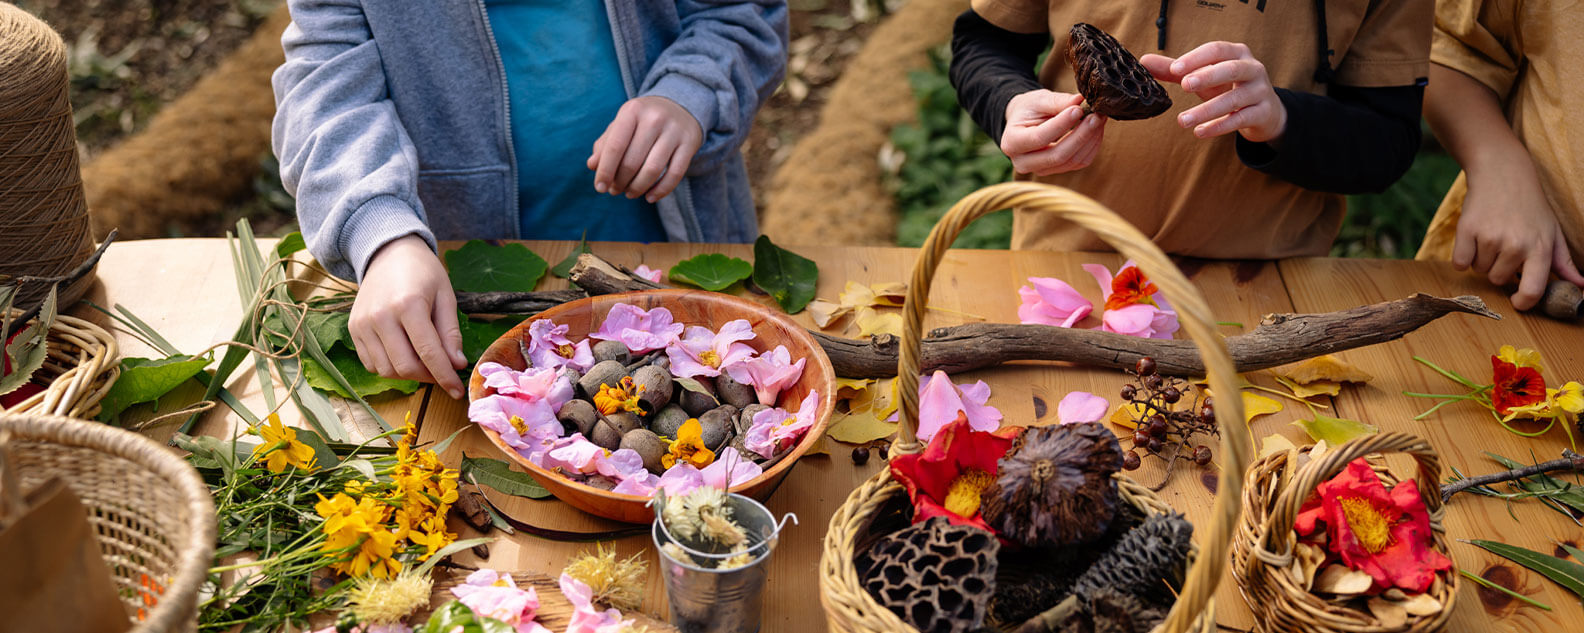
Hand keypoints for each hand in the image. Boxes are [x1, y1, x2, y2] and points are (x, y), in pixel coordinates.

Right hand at [350, 235, 466, 398]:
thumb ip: (450, 332)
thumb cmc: (423, 273)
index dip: (445, 376)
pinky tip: (405, 355)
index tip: (457, 391)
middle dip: (429, 377)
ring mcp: (362, 324)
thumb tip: (456, 365)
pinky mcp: (353, 329)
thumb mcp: (446, 296)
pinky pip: (371, 364)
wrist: (388, 253)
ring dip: (410, 374)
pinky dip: (390, 368)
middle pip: (405, 367)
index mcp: (408, 304)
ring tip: (425, 362)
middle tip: (443, 373)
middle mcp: (380, 316)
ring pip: (387, 370)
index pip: (428, 353)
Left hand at [588, 96, 701, 202]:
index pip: (615, 146)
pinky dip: (661, 191)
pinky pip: (675, 174)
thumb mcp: (622, 124)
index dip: (605, 171)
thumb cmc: (643, 120)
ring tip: (630, 193)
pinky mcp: (689, 143)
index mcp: (632, 110)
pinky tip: (650, 197)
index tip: (600, 188)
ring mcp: (674, 131)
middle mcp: (654, 118)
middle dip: (620, 182)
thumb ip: (605, 144)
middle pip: (632, 161)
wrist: (680, 107)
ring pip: (653, 170)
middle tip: (615, 191)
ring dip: (638, 188)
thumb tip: (592, 165)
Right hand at [999, 89, 1106, 175]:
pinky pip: (1079, 163)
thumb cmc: (1029, 109)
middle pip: (1057, 156)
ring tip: (1099, 119)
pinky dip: (1092, 146)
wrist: (1025, 122)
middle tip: (1096, 116)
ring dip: (1090, 140)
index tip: (1078, 109)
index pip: (1039, 138)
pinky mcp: (1057, 171)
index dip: (1061, 125)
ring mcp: (1040, 170)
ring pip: (1071, 161)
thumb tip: (1079, 101)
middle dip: (1081, 135)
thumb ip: (1057, 101)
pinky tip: (1096, 130)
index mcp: (1011, 143)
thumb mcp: (1038, 100)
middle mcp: (1023, 162)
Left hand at [1141, 42, 1286, 142]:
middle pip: (1230, 69)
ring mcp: (1260, 91)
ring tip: (1182, 120)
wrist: (1265, 112)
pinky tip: (1199, 132)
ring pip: (1234, 99)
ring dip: (1207, 110)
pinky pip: (1240, 119)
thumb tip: (1143, 62)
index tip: (1175, 69)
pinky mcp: (1263, 113)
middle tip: (1184, 85)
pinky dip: (1219, 126)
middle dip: (1207, 76)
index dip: (1196, 58)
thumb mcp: (1203, 77)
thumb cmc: (1227, 88)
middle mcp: (1252, 68)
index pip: (1216, 50)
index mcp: (1237, 53)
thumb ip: (1175, 71)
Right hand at [1455, 161, 1583, 309]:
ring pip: (1479, 270)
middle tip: (1504, 245)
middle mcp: (1516, 245)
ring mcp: (1490, 238)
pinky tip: (1473, 238)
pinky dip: (1463, 256)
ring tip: (1491, 236)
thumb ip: (1564, 264)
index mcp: (1540, 248)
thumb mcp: (1552, 232)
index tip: (1517, 301)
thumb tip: (1583, 286)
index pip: (1532, 290)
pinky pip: (1459, 262)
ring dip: (1482, 259)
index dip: (1522, 302)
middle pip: (1498, 280)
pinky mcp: (1467, 230)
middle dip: (1498, 268)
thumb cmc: (1530, 206)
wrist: (1503, 174)